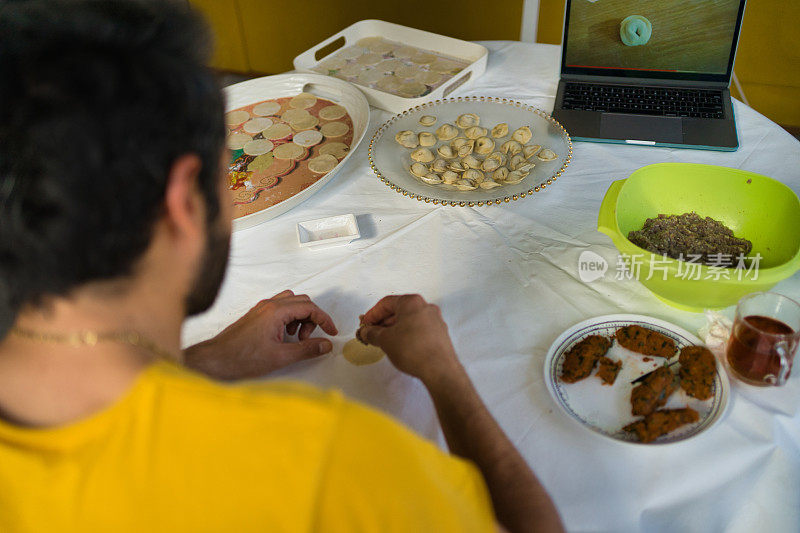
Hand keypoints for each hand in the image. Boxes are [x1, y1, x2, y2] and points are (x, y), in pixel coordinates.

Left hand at [183, 290, 336, 379]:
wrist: (215, 360)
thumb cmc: (242, 358)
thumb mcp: (280, 357)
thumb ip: (306, 349)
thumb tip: (326, 345)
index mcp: (276, 311)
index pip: (310, 307)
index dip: (324, 319)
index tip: (331, 333)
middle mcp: (269, 305)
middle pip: (302, 301)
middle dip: (312, 319)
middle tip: (309, 339)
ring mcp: (261, 309)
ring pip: (291, 303)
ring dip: (300, 318)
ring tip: (296, 338)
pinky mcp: (256, 315)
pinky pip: (279, 309)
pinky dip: (289, 319)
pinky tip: (284, 337)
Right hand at [357, 294, 460, 383]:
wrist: (439, 369)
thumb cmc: (413, 349)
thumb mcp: (385, 340)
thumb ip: (372, 333)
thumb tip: (366, 332)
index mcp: (412, 302)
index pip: (386, 303)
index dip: (372, 314)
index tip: (365, 324)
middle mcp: (426, 307)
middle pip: (399, 310)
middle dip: (383, 322)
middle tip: (372, 333)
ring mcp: (435, 321)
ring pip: (409, 320)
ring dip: (395, 329)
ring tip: (384, 342)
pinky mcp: (440, 334)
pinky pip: (419, 329)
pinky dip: (407, 334)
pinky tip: (400, 347)